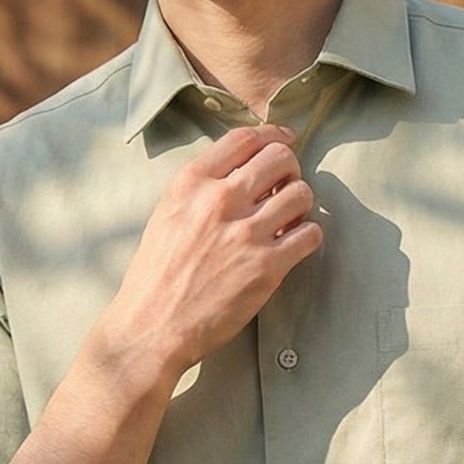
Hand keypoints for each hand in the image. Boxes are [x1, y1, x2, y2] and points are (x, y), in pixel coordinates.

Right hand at [100, 122, 321, 393]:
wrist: (153, 327)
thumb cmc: (156, 276)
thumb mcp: (166, 215)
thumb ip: (200, 190)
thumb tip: (242, 173)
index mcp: (191, 183)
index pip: (245, 138)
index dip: (272, 136)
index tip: (283, 142)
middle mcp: (220, 200)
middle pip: (279, 158)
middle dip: (290, 169)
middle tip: (286, 187)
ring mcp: (246, 233)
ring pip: (302, 194)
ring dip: (301, 204)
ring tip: (289, 219)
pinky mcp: (267, 266)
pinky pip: (310, 234)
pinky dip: (308, 236)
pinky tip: (295, 244)